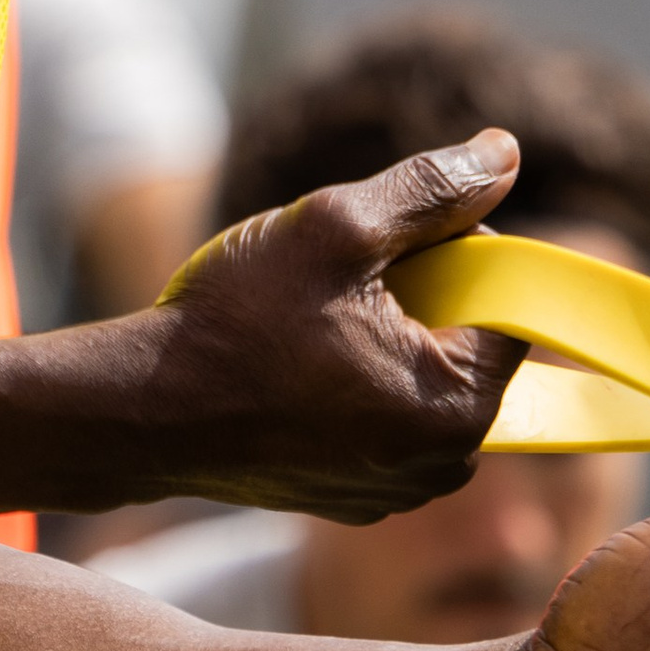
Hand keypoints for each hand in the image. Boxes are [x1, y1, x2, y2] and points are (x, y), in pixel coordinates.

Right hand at [138, 131, 528, 520]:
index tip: (382, 244)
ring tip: (306, 321)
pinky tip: (292, 361)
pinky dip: (354, 381)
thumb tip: (505, 153)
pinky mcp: (352, 497)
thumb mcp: (338, 228)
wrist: (142, 410)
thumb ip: (431, 190)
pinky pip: (383, 418)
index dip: (454, 255)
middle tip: (338, 280)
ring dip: (383, 336)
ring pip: (421, 379)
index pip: (507, 308)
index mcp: (456, 408)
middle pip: (466, 346)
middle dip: (418, 299)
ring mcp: (394, 490)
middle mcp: (440, 467)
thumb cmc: (237, 320)